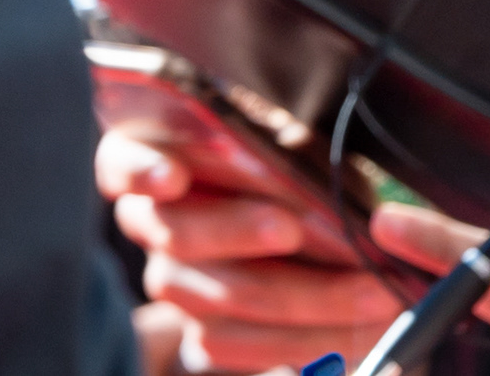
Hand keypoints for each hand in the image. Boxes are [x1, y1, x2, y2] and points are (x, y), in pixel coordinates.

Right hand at [99, 124, 406, 371]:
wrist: (313, 236)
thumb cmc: (293, 169)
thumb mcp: (287, 142)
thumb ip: (280, 144)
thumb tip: (297, 149)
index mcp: (152, 161)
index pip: (121, 163)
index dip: (141, 170)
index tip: (174, 177)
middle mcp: (151, 225)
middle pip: (178, 234)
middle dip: (238, 230)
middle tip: (293, 227)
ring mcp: (176, 286)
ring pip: (222, 297)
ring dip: (302, 295)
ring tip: (368, 288)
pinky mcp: (205, 336)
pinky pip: (245, 348)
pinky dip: (306, 340)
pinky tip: (358, 329)